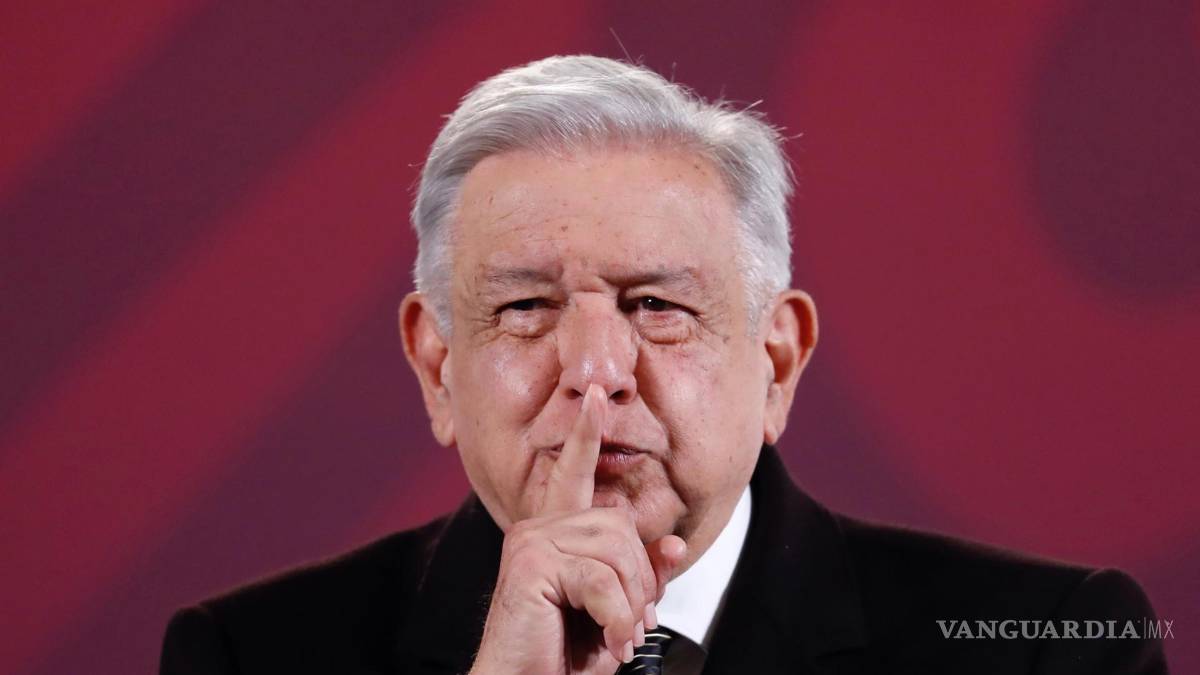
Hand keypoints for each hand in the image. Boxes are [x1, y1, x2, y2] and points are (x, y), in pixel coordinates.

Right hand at [469, 384, 687, 674]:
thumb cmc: (562, 656)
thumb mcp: (614, 612)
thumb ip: (641, 576)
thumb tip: (675, 545)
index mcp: (554, 534)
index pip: (573, 473)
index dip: (585, 433)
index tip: (595, 396)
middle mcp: (537, 529)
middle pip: (622, 527)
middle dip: (639, 582)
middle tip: (626, 628)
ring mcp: (531, 542)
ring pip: (617, 552)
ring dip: (627, 606)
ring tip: (615, 639)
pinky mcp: (530, 565)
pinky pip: (602, 580)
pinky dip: (615, 618)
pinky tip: (605, 642)